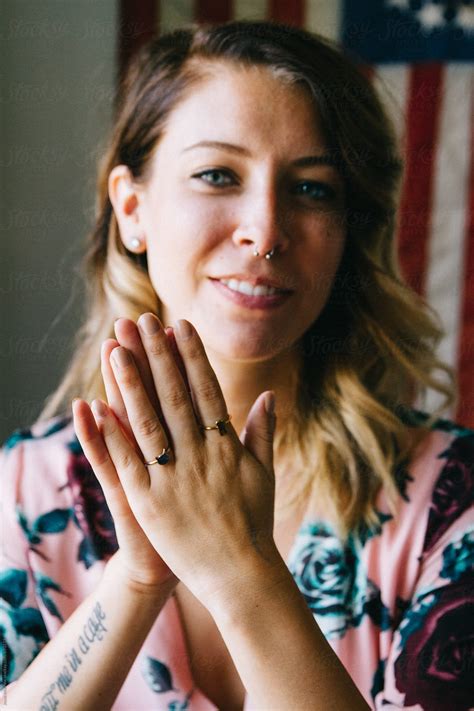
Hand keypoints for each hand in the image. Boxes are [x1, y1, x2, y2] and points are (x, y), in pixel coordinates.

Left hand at [86, 313, 278, 607]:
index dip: (192, 356)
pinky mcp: (151, 502)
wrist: (241, 575)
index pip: (206, 390)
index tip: (180, 325)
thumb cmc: (254, 523)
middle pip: (174, 396)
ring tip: (116, 348)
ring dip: (131, 382)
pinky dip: (113, 433)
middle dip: (157, 355)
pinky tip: (97, 405)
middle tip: (143, 321)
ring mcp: (174, 477)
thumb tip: (269, 395)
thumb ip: (263, 432)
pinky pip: (128, 462)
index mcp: (226, 445)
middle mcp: (200, 454)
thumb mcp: (263, 473)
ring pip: (149, 421)